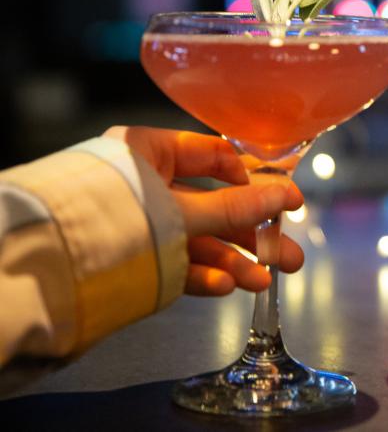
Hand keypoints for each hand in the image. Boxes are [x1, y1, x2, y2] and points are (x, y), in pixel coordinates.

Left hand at [104, 126, 305, 296]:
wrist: (49, 267)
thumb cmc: (115, 215)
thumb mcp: (183, 209)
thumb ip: (237, 207)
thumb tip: (288, 195)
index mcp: (149, 151)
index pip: (214, 156)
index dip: (253, 180)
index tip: (286, 202)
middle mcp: (146, 183)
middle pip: (213, 206)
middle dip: (253, 234)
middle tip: (288, 256)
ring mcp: (141, 222)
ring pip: (199, 239)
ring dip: (235, 260)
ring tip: (265, 281)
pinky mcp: (135, 257)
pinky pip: (176, 262)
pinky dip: (202, 274)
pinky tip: (228, 286)